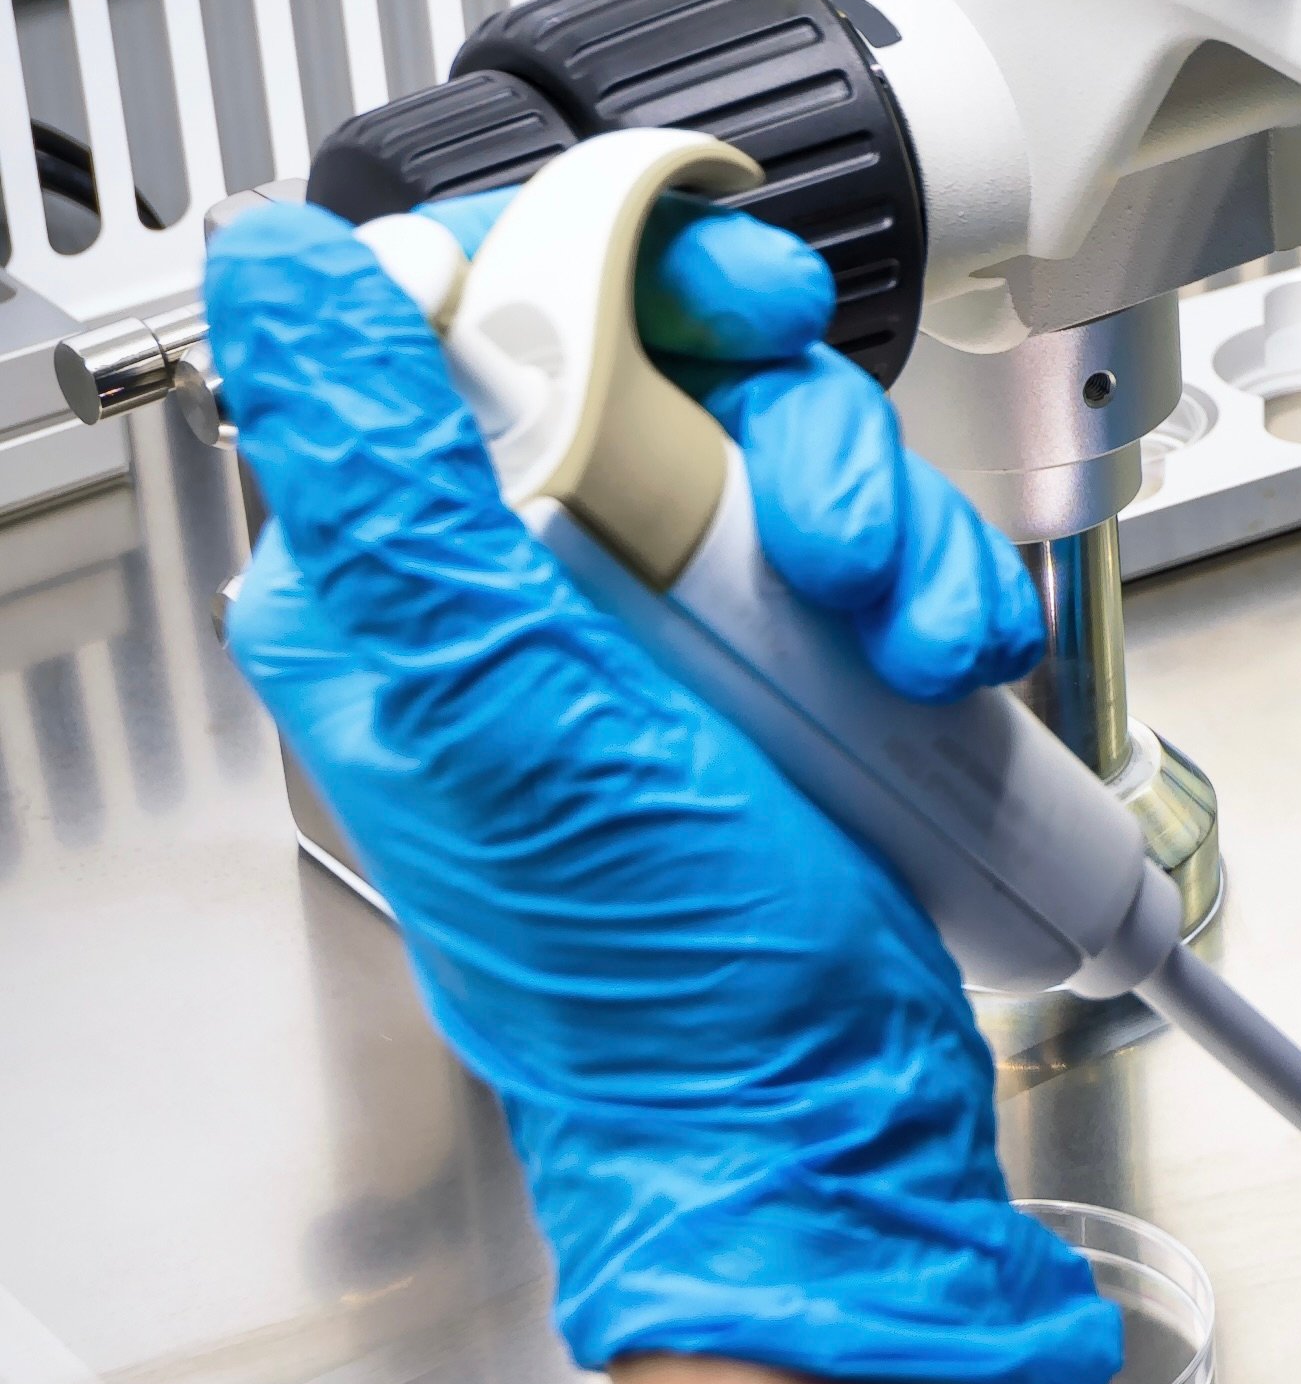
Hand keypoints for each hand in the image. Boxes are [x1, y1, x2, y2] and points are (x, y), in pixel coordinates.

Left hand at [209, 190, 1119, 1383]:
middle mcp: (531, 587)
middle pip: (657, 354)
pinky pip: (872, 535)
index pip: (462, 316)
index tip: (709, 305)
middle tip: (821, 524)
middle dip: (782, 422)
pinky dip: (930, 583)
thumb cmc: (660, 982)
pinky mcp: (789, 659)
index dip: (595, 266)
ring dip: (880, 521)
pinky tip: (938, 666)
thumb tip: (278, 274)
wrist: (824, 1117)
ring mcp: (672, 623)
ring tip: (902, 641)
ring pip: (786, 439)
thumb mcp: (509, 718)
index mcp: (404, 583)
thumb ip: (386, 485)